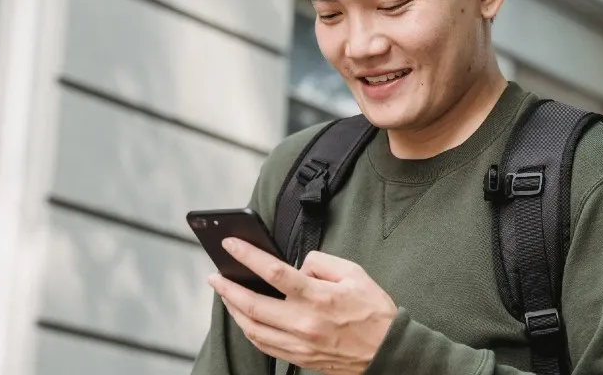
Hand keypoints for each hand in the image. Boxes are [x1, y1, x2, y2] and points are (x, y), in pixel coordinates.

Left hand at [208, 238, 397, 373]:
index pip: (273, 272)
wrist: (387, 351)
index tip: (230, 245)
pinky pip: (264, 345)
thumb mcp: (354, 273)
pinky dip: (249, 330)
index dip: (247, 256)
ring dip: (233, 310)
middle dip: (227, 288)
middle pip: (252, 305)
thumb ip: (322, 262)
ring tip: (225, 295)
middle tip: (214, 276)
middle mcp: (304, 323)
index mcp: (317, 297)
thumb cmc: (373, 311)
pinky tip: (245, 318)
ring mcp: (299, 344)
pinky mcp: (300, 358)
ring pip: (253, 329)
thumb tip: (299, 265)